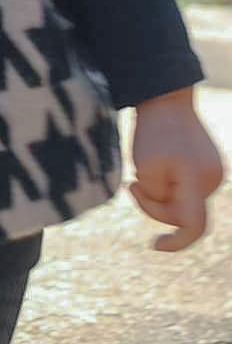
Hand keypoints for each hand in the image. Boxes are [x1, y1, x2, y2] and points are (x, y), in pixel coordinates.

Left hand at [129, 87, 224, 251]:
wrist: (165, 97)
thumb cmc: (152, 130)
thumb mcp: (145, 168)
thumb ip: (157, 197)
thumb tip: (167, 206)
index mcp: (198, 180)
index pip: (193, 226)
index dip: (176, 242)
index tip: (154, 245)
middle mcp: (212, 180)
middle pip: (182, 214)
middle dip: (155, 204)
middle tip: (130, 184)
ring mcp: (212, 172)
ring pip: (182, 201)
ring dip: (160, 191)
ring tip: (143, 166)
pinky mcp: (207, 166)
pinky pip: (184, 188)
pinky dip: (167, 182)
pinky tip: (156, 162)